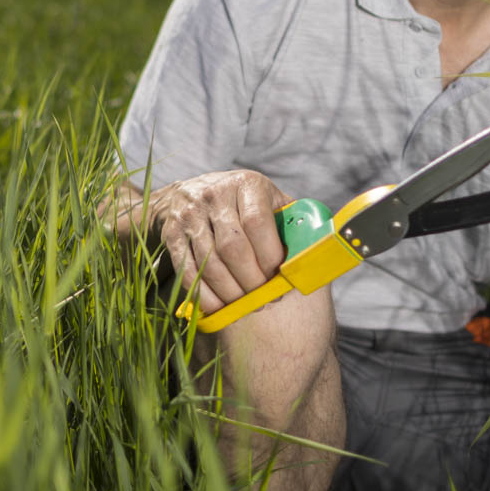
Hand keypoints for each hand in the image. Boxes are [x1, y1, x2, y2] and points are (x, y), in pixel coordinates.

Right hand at [137, 170, 291, 315]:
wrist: (190, 192)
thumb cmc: (243, 203)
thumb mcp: (268, 200)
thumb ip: (291, 222)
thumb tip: (317, 253)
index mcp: (246, 184)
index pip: (257, 223)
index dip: (270, 256)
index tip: (279, 276)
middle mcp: (215, 194)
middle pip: (233, 247)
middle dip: (251, 280)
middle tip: (264, 298)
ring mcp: (189, 214)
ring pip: (209, 263)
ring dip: (230, 291)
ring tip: (245, 304)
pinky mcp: (172, 234)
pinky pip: (186, 270)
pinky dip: (203, 294)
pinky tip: (219, 306)